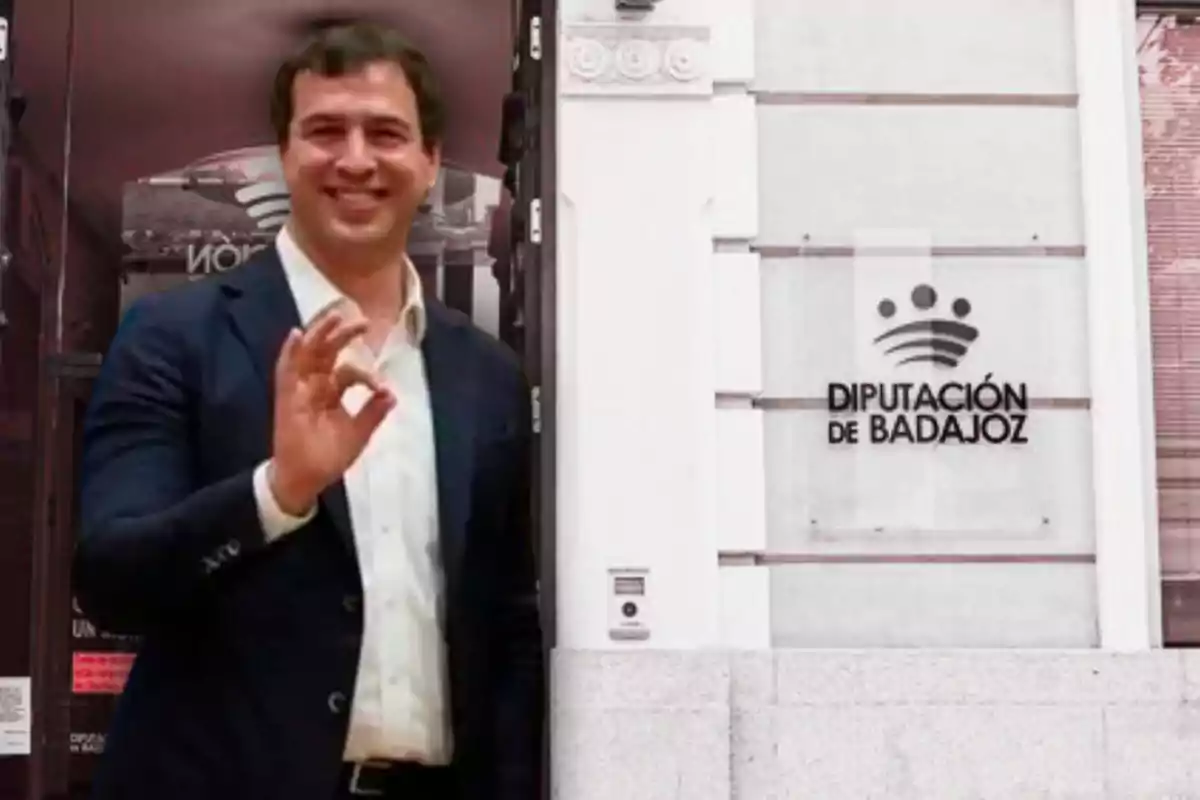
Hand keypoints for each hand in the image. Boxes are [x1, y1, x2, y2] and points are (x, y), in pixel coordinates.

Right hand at [268, 306, 394, 514]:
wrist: (305, 479)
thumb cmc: (328, 456)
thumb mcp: (358, 434)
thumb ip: (373, 413)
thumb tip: (392, 394)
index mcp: (331, 392)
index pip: (349, 371)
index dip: (367, 374)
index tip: (382, 387)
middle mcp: (314, 386)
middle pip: (327, 352)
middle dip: (343, 335)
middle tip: (362, 322)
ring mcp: (299, 390)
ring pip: (307, 354)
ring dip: (319, 334)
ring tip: (333, 316)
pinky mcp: (286, 398)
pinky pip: (285, 371)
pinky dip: (289, 352)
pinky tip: (297, 335)